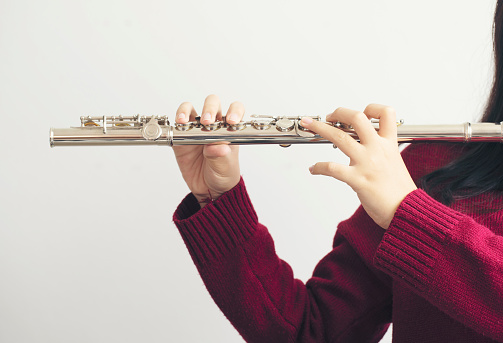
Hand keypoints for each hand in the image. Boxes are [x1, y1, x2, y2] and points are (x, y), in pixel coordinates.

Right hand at [173, 94, 243, 206]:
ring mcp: (196, 130)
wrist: (209, 190)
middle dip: (209, 109)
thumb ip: (221, 156)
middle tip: (207, 122)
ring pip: (191, 109)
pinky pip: (177, 124)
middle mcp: (213, 126)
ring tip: (185, 121)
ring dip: (187, 111)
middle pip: (212, 104)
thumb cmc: (223, 174)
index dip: (234, 111)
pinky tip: (178, 125)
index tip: (231, 121)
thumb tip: (218, 146)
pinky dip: (176, 121)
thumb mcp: (226, 167)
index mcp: (229, 130)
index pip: (235, 111)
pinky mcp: (182, 138)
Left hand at [300, 104, 416, 228]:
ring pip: (340, 136)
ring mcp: (367, 163)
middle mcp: (377, 149)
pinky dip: (319, 167)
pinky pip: (333, 168)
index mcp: (389, 144)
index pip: (386, 113)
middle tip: (329, 116)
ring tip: (309, 125)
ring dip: (320, 128)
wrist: (406, 211)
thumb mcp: (394, 162)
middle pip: (357, 118)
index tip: (360, 112)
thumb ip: (379, 151)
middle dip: (339, 112)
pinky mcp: (358, 179)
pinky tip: (313, 169)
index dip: (371, 108)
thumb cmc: (399, 191)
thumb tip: (360, 148)